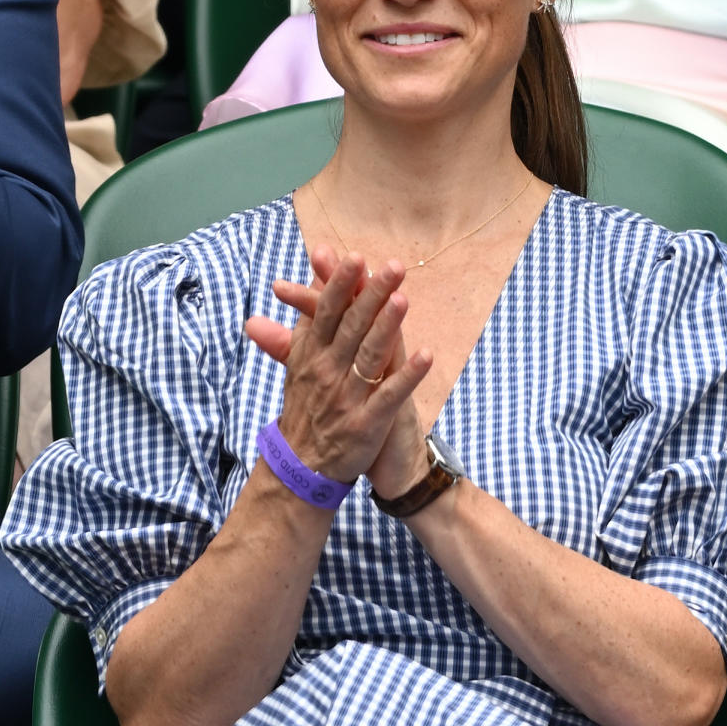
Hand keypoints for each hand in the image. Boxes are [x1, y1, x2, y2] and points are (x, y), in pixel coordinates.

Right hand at [245, 247, 431, 485]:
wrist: (302, 467)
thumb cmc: (307, 407)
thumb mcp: (299, 364)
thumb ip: (309, 324)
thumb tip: (317, 283)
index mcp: (311, 355)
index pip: (327, 313)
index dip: (340, 285)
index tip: (355, 257)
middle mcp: (326, 373)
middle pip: (351, 327)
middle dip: (371, 295)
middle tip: (393, 266)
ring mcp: (346, 398)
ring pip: (369, 357)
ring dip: (387, 327)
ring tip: (403, 299)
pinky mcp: (366, 424)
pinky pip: (389, 396)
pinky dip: (408, 376)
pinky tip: (427, 356)